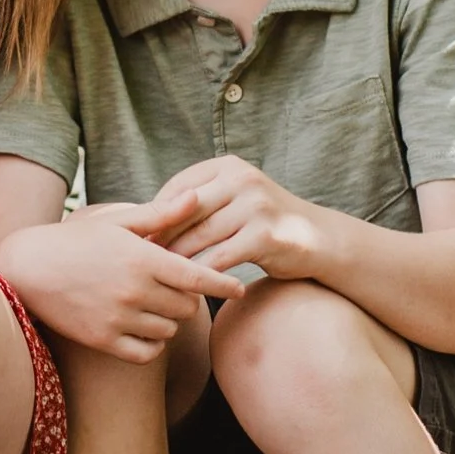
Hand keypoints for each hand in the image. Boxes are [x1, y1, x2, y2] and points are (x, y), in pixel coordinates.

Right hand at [0, 204, 240, 359]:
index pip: (198, 278)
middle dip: (187, 298)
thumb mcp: (116, 222)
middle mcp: (134, 291)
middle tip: (172, 288)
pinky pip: (147, 352)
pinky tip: (144, 328)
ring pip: (168, 329)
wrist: (26, 267)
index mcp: (142, 258)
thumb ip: (160, 214)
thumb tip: (197, 197)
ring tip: (152, 305)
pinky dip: (152, 343)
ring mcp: (118, 318)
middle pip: (187, 307)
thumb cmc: (75, 240)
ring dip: (168, 320)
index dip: (224, 285)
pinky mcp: (103, 341)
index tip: (239, 289)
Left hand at [136, 158, 327, 283]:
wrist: (316, 238)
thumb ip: (198, 201)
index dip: (155, 214)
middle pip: (185, 211)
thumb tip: (144, 218)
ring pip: (200, 236)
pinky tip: (188, 287)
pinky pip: (220, 258)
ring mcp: (256, 206)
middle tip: (138, 261)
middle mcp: (242, 179)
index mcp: (228, 166)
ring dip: (176, 258)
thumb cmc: (262, 223)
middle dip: (160, 237)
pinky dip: (200, 274)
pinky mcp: (265, 235)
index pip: (177, 187)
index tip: (138, 238)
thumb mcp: (232, 199)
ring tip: (157, 275)